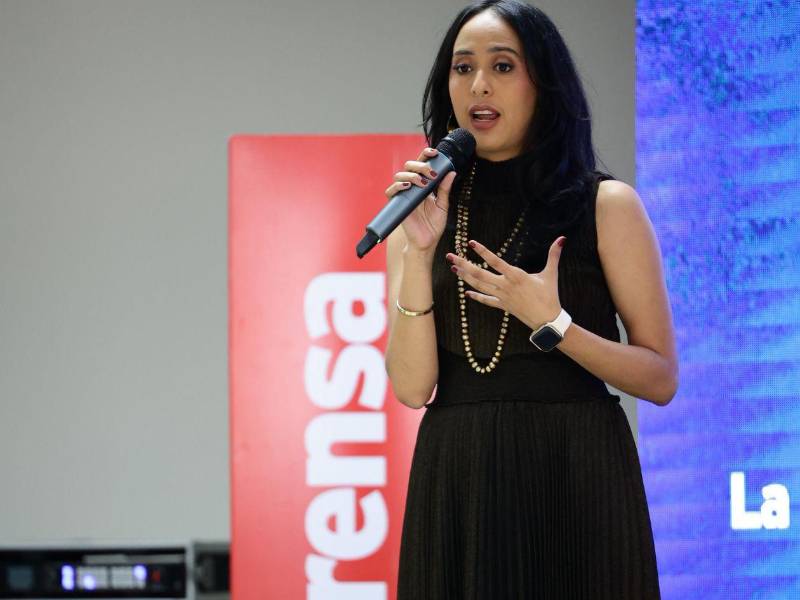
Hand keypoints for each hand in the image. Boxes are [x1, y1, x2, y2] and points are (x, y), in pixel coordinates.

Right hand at [383, 147, 456, 251]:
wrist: (427, 242)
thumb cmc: (433, 226)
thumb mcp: (443, 205)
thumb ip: (444, 189)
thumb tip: (451, 172)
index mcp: (424, 185)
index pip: (422, 165)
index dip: (426, 155)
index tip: (435, 153)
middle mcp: (412, 187)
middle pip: (409, 166)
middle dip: (420, 165)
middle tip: (431, 174)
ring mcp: (404, 195)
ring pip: (400, 176)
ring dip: (412, 175)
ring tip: (423, 183)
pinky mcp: (397, 205)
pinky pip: (391, 191)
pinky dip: (398, 186)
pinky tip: (408, 187)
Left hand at [445, 236, 565, 329]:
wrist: (547, 321)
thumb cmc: (550, 296)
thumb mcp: (551, 274)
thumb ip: (554, 255)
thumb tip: (562, 238)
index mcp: (516, 276)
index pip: (496, 262)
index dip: (483, 252)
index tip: (470, 243)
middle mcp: (506, 286)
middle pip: (480, 275)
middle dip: (464, 265)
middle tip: (450, 256)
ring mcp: (502, 297)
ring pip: (480, 286)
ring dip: (466, 278)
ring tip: (454, 269)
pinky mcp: (503, 306)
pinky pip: (487, 301)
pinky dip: (476, 297)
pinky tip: (466, 293)